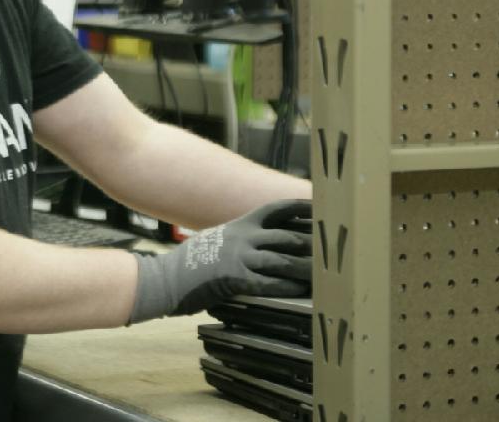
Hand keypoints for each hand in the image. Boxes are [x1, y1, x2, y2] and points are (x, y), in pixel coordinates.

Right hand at [127, 198, 311, 323]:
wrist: (165, 278)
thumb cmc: (190, 263)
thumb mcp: (216, 240)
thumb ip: (239, 238)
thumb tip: (260, 243)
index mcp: (239, 225)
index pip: (275, 210)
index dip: (300, 208)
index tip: (322, 207)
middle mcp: (242, 236)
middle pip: (287, 237)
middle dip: (312, 245)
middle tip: (333, 250)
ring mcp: (239, 257)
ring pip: (282, 260)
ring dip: (306, 269)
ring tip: (326, 275)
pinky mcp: (235, 278)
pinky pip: (269, 283)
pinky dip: (288, 287)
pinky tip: (301, 291)